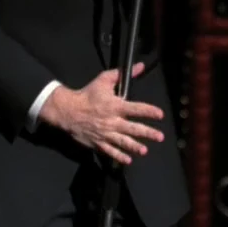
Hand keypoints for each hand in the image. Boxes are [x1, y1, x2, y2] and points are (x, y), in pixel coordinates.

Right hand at [40, 63, 165, 164]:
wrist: (67, 110)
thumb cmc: (87, 94)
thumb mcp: (104, 80)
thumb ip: (121, 74)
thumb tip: (140, 66)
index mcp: (115, 106)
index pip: (136, 108)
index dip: (149, 111)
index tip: (160, 115)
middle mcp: (112, 121)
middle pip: (133, 128)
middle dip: (148, 133)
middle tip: (160, 137)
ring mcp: (105, 133)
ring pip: (123, 142)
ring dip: (135, 147)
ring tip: (145, 151)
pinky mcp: (98, 142)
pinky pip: (110, 151)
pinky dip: (119, 156)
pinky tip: (128, 160)